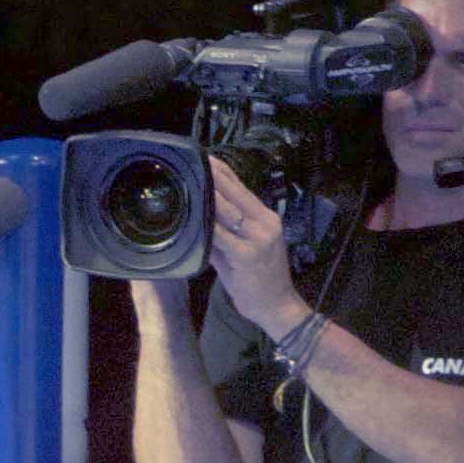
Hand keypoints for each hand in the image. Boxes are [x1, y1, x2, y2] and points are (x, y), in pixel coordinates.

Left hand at [204, 156, 307, 336]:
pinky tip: (189, 217)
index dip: (223, 172)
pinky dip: (204, 226)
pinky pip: (220, 236)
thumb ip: (224, 233)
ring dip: (205, 195)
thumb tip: (199, 219)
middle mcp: (265, 223)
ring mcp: (258, 238)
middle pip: (234, 193)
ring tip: (187, 180)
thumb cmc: (256, 279)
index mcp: (266, 218)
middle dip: (212, 176)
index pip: (242, 188)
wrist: (276, 305)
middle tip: (192, 160)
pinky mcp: (247, 254)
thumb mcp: (242, 249)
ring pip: (226, 210)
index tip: (205, 158)